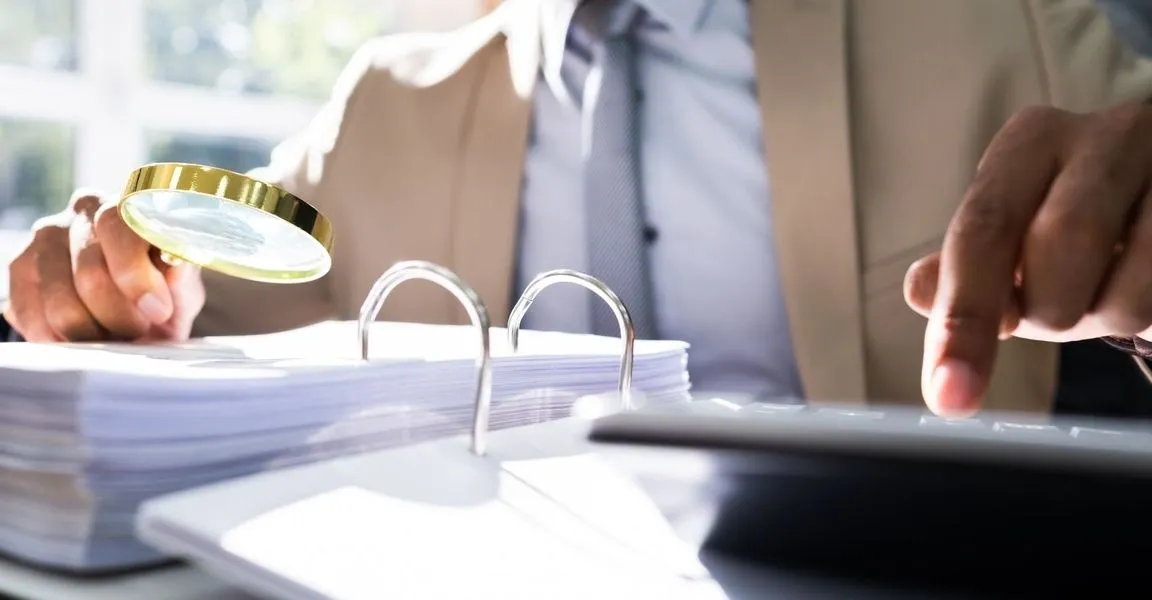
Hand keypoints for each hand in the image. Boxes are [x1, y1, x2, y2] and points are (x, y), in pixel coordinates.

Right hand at [4, 191, 204, 342]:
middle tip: (138, 330)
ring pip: (58, 299)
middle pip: (88, 271)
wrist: (137, 309)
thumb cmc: (164, 293)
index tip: (158, 311)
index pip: (117, 226)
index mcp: (127, 205)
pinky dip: (59, 338)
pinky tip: (82, 340)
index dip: (136, 275)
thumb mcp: (183, 286)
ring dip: (90, 331)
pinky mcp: (20, 266)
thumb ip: (182, 273)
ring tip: (113, 336)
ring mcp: (46, 237)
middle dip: (118, 315)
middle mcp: (82, 210)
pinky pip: (29, 312)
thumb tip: (177, 260)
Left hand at [905, 101, 1151, 416]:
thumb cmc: (1079, 232)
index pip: (982, 230)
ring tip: (1105, 291)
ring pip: (1127, 290)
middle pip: (1059, 245)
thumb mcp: (1013, 244)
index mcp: (1030, 143)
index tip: (951, 394)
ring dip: (1103, 319)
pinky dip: (1148, 316)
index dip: (963, 316)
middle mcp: (1104, 136)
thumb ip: (960, 272)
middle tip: (1051, 313)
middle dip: (1046, 309)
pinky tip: (1143, 284)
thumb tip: (921, 290)